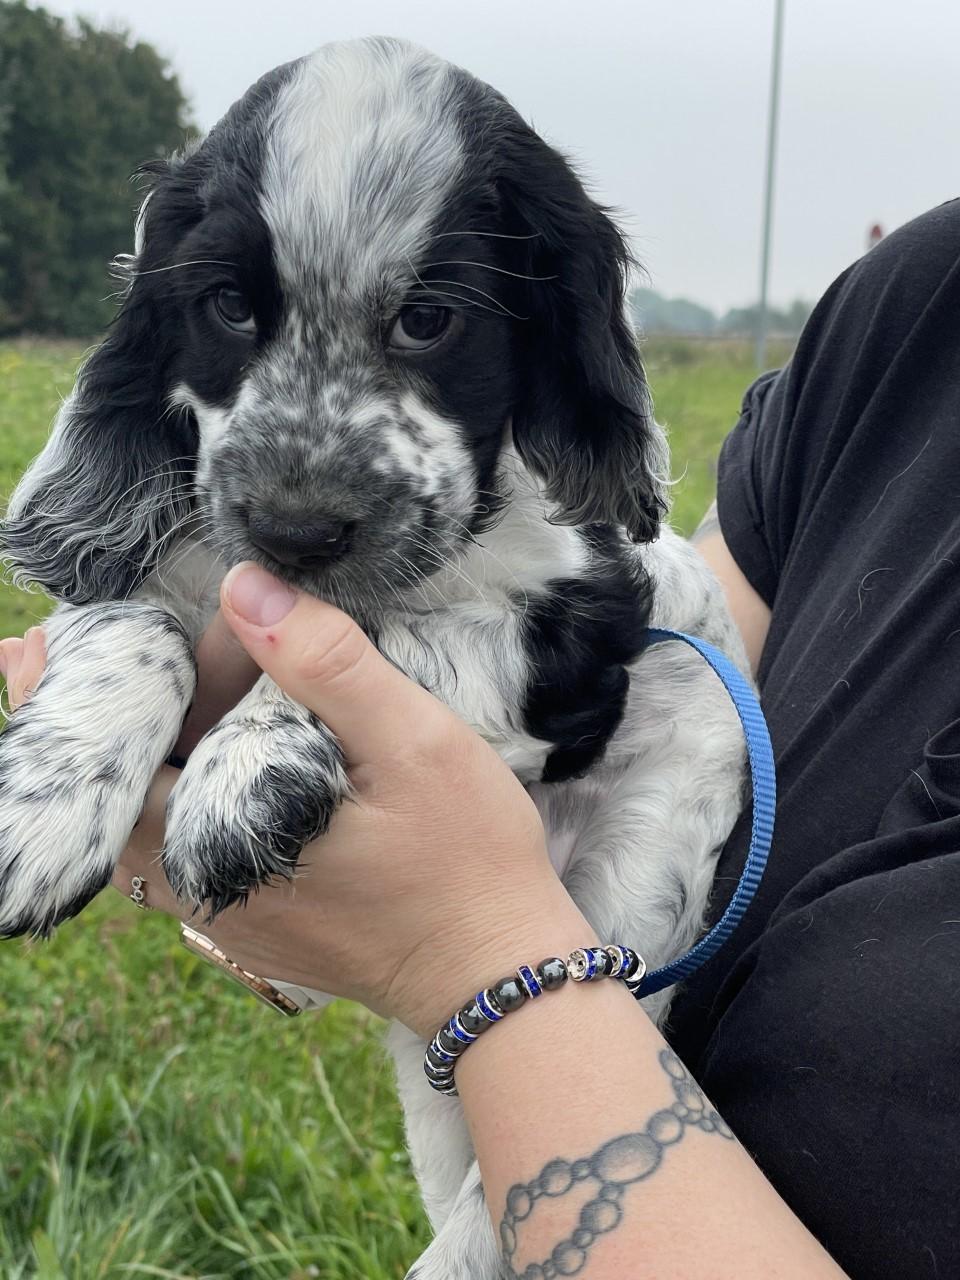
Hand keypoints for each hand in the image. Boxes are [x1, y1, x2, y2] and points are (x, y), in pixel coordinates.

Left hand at [1, 568, 588, 1037]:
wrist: (497, 974)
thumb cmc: (465, 857)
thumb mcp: (413, 741)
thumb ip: (324, 664)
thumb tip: (243, 587)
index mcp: (224, 841)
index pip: (115, 768)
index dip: (72, 700)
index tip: (33, 644)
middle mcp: (207, 888)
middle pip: (114, 798)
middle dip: (90, 723)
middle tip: (43, 655)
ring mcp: (229, 914)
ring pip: (147, 829)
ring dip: (130, 760)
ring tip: (116, 698)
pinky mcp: (258, 924)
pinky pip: (185, 851)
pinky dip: (172, 794)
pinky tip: (192, 758)